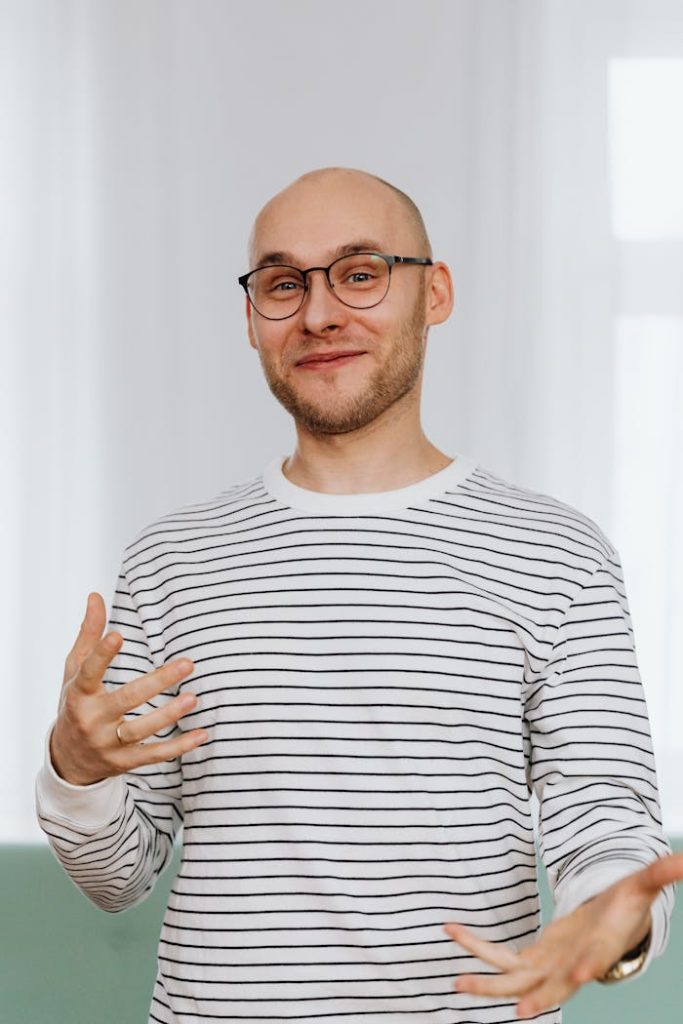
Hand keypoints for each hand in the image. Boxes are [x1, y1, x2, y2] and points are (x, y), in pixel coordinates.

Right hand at [50, 592, 207, 785]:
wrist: (66, 760)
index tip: (119, 635)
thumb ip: (89, 634)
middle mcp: (92, 720)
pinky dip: (179, 747)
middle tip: (187, 663)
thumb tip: (96, 596)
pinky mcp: (124, 762)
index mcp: (78, 694)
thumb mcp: (74, 670)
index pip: (89, 672)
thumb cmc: (75, 704)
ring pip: (141, 730)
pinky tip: (202, 735)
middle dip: (157, 682)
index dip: (102, 655)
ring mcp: (108, 744)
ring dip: (169, 715)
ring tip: (194, 697)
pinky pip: (154, 755)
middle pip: (126, 700)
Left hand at [443, 852, 682, 1018]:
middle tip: (515, 1014)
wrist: (604, 930)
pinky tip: (451, 930)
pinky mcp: (530, 959)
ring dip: (486, 982)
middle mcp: (569, 968)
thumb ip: (658, 874)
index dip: (589, 969)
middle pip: (549, 988)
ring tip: (455, 980)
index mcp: (597, 950)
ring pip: (513, 980)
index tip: (581, 977)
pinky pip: (498, 957)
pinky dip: (475, 946)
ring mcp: (546, 967)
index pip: (595, 962)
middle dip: (530, 999)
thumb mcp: (639, 887)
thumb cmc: (622, 908)